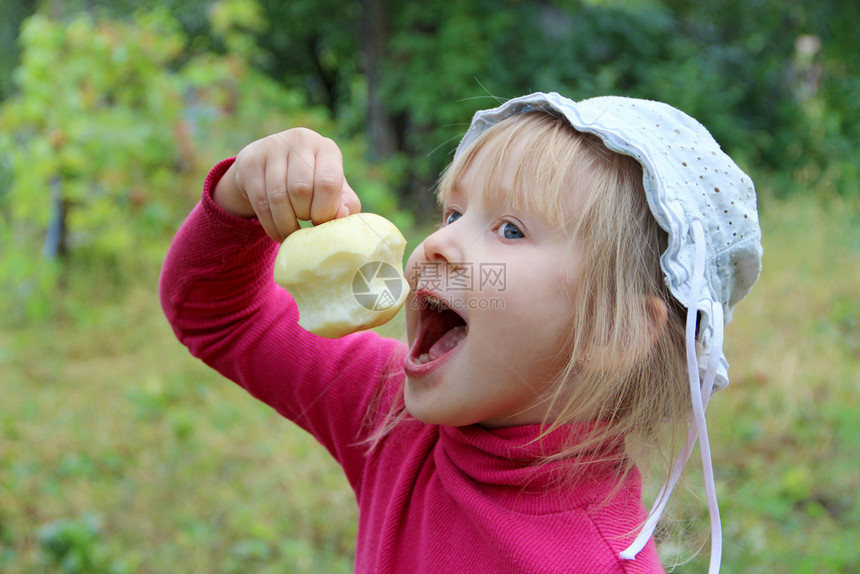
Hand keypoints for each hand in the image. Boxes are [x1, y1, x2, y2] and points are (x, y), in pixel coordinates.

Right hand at [213, 128, 360, 241]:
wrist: (271, 165)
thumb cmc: (312, 181)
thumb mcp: (333, 189)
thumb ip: (345, 203)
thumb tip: (342, 216)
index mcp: (326, 148)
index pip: (328, 181)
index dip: (325, 210)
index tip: (322, 223)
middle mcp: (299, 140)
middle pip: (301, 189)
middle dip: (304, 215)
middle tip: (306, 225)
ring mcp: (272, 148)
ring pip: (278, 197)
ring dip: (286, 225)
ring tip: (292, 235)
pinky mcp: (250, 162)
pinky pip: (261, 202)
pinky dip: (271, 225)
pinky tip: (278, 233)